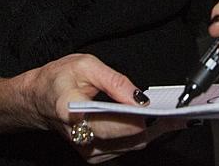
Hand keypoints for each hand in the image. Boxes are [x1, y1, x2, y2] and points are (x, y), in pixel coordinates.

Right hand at [20, 53, 179, 161]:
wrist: (37, 100)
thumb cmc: (58, 78)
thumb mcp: (85, 65)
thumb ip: (115, 81)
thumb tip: (140, 98)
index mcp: (72, 112)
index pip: (112, 124)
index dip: (139, 120)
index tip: (162, 112)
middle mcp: (80, 138)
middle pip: (127, 139)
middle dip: (157, 126)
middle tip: (181, 115)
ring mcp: (87, 150)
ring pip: (130, 147)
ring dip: (154, 132)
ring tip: (175, 117)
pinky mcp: (94, 154)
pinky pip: (125, 148)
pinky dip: (143, 135)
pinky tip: (157, 122)